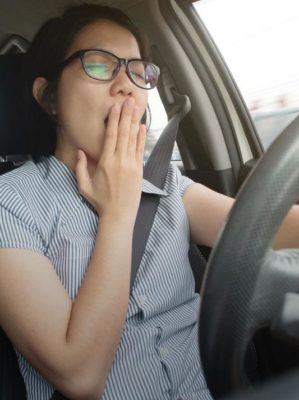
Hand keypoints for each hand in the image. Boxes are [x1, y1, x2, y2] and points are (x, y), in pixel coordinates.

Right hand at [75, 98, 145, 220]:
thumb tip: (80, 151)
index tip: (114, 106)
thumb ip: (81, 168)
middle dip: (125, 115)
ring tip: (136, 108)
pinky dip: (141, 138)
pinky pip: (140, 150)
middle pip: (123, 133)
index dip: (113, 120)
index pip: (110, 136)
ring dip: (134, 122)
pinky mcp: (139, 170)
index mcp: (105, 162)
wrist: (119, 214)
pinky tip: (142, 127)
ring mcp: (131, 164)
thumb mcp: (84, 186)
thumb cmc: (101, 201)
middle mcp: (119, 160)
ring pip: (133, 139)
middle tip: (128, 99)